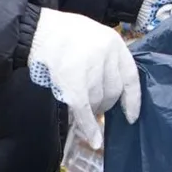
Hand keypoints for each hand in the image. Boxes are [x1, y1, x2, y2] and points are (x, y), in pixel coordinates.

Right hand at [26, 8, 139, 149]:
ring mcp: (90, 70)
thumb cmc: (65, 32)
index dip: (133, 99)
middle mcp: (106, 56)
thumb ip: (106, 58)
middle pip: (113, 91)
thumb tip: (111, 87)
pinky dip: (89, 127)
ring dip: (92, 109)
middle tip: (94, 105)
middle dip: (106, 103)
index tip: (132, 115)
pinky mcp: (73, 84)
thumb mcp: (94, 36)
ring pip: (98, 101)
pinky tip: (94, 140)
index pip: (131, 76)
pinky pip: (85, 111)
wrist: (38, 31)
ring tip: (82, 104)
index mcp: (114, 42)